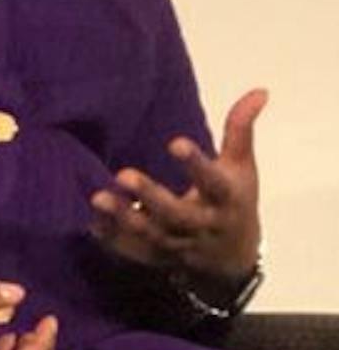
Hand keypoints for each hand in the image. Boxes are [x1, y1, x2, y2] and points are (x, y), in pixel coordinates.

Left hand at [91, 88, 264, 287]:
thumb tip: (259, 90)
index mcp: (225, 200)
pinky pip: (131, 251)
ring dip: (124, 218)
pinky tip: (91, 221)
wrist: (231, 259)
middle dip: (151, 197)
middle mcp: (202, 225)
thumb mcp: (241, 167)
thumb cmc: (233, 201)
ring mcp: (178, 245)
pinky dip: (112, 239)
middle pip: (177, 214)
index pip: (213, 182)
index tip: (176, 142)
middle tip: (123, 174)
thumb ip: (241, 131)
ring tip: (97, 198)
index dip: (197, 165)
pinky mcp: (156, 256)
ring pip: (150, 234)